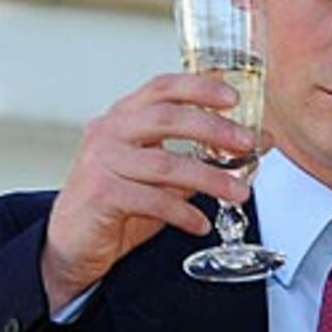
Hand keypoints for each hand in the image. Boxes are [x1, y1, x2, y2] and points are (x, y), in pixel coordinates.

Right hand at [41, 73, 257, 312]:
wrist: (72, 243)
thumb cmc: (120, 202)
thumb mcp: (164, 174)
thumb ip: (202, 156)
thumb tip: (258, 142)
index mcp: (124, 117)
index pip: (162, 88)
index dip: (199, 87)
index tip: (233, 98)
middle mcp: (109, 132)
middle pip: (166, 118)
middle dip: (213, 129)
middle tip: (247, 144)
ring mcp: (101, 162)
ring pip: (165, 164)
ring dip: (209, 178)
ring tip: (239, 193)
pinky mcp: (100, 195)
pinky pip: (152, 200)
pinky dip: (183, 213)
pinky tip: (200, 223)